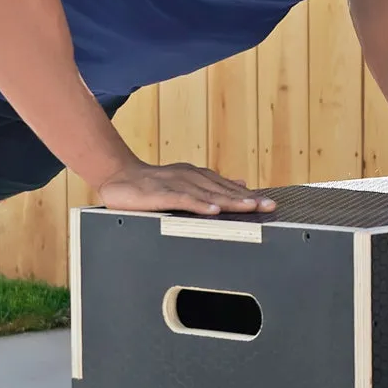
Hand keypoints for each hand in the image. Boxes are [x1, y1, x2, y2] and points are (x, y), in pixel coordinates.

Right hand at [97, 161, 276, 215]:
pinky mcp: (158, 194)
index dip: (249, 196)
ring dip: (229, 200)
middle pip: (222, 190)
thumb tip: (241, 182)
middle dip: (246, 199)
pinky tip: (213, 210)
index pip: (227, 187)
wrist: (117, 179)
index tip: (270, 204)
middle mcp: (189, 177)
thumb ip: (211, 185)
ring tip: (249, 208)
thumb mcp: (185, 183)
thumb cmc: (152, 185)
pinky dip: (198, 204)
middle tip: (268, 206)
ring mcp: (174, 184)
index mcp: (197, 176)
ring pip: (206, 193)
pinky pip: (181, 199)